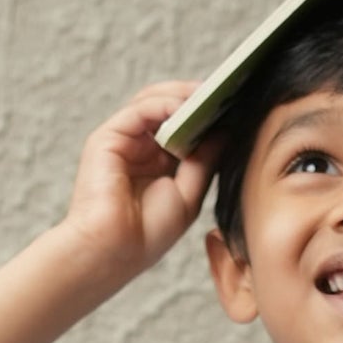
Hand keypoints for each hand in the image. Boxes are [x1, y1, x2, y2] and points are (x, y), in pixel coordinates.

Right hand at [58, 82, 220, 281]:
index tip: (234, 106)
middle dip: (196, 99)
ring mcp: (123, 140)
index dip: (206, 116)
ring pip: (154, 101)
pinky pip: (140, 109)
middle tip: (226, 91)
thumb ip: (204, 160)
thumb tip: (225, 129)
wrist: (112, 252)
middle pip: (168, 108)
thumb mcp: (189, 195)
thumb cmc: (146, 234)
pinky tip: (186, 107)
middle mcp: (139, 147)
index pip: (183, 127)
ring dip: (183, 96)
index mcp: (158, 163)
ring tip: (210, 95)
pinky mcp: (108, 137)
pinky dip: (165, 103)